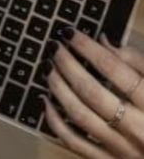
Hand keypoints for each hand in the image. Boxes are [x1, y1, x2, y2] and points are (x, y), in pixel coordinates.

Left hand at [44, 29, 143, 157]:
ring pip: (80, 116)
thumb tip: (104, 42)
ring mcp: (122, 149)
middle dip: (67, 66)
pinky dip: (54, 120)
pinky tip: (46, 101)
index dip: (88, 47)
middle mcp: (138, 128)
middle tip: (54, 48)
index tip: (70, 33)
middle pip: (93, 93)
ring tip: (49, 68)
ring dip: (58, 88)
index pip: (115, 69)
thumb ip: (137, 61)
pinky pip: (74, 143)